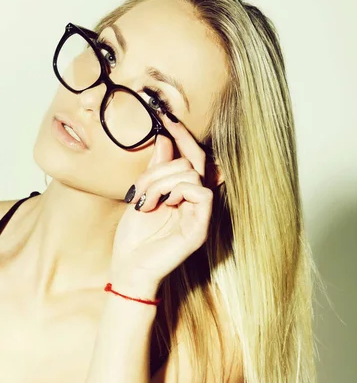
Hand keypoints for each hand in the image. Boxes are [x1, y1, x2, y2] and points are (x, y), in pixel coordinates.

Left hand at [109, 114, 212, 287]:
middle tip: (140, 186)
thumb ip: (156, 168)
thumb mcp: (141, 194)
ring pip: (192, 172)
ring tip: (145, 202)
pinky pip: (201, 192)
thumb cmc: (134, 236)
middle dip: (162, 164)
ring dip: (160, 182)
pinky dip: (177, 191)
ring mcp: (201, 213)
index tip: (164, 115)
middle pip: (193, 159)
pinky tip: (161, 205)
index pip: (191, 155)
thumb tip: (164, 138)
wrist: (129, 268)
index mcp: (183, 191)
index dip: (181, 134)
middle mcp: (196, 200)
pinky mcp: (201, 226)